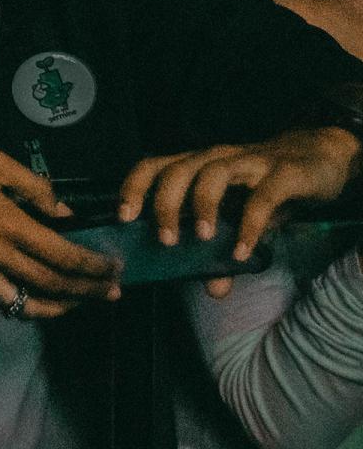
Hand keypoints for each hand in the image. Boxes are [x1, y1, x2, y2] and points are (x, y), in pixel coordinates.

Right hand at [0, 148, 117, 314]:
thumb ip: (33, 187)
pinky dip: (13, 295)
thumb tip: (63, 212)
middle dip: (87, 292)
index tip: (112, 270)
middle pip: (52, 284)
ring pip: (24, 303)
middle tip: (110, 294)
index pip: (62, 255)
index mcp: (6, 223)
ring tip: (74, 305)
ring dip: (57, 307)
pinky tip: (23, 289)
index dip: (92, 267)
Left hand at [119, 127, 360, 265]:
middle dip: (165, 205)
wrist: (323, 158)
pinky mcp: (284, 173)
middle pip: (177, 170)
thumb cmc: (269, 187)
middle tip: (166, 241)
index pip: (154, 166)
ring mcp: (250, 161)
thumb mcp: (242, 218)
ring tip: (202, 238)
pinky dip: (250, 224)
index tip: (123, 218)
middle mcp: (217, 158)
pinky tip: (243, 250)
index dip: (134, 188)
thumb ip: (224, 252)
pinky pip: (263, 197)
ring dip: (202, 206)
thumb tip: (214, 290)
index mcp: (198, 165)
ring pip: (213, 174)